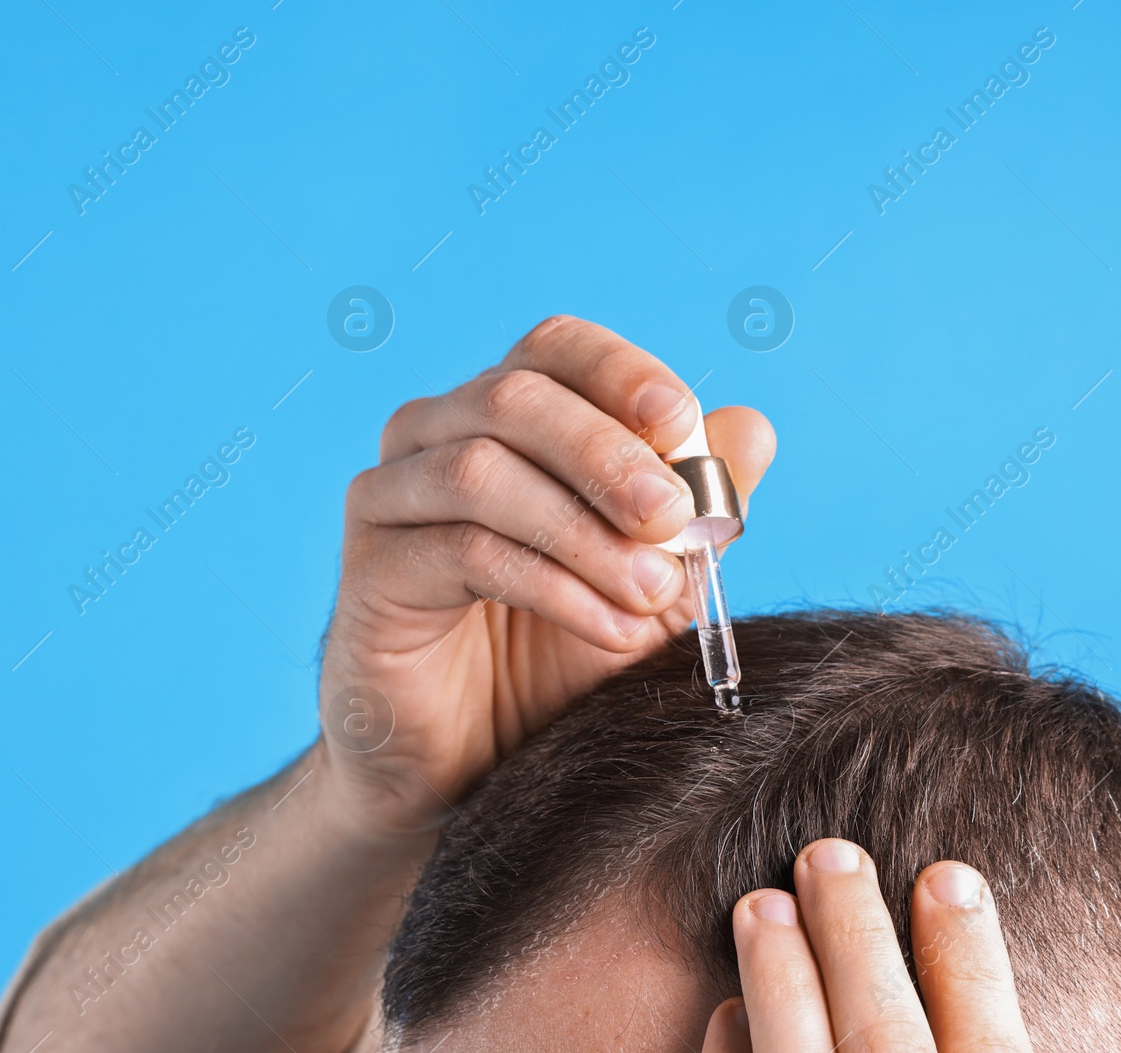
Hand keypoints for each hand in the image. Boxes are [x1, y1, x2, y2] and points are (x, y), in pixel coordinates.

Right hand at [318, 316, 776, 832]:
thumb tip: (751, 429)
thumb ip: (695, 511)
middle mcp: (430, 438)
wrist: (472, 770)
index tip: (682, 424)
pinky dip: (550, 584)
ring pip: (481, 470)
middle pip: (514, 397)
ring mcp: (388, 500)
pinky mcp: (369, 574)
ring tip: (652, 592)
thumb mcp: (650, 582)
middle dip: (608, 454)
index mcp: (498, 416)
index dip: (618, 372)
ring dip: (584, 530)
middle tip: (675, 519)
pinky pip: (462, 551)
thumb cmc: (554, 663)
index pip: (554, 349)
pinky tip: (606, 625)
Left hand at [703, 839, 1033, 1051]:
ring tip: (759, 904)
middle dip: (854, 936)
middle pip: (882, 1035)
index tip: (948, 873)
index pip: (990, 1044)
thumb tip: (1020, 956)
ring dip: (777, 979)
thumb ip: (991, 1040)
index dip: (968, 951)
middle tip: (829, 855)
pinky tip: (729, 1011)